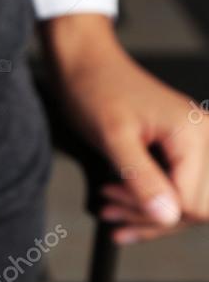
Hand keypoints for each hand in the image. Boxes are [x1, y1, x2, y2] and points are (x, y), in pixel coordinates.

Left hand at [42, 15, 208, 244]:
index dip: (152, 214)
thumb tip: (166, 215)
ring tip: (109, 210)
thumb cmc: (96, 90)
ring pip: (185, 201)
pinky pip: (175, 185)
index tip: (113, 205)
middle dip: (150, 217)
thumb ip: (142, 178)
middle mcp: (202, 136)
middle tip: (110, 211)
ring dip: (146, 212)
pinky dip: (147, 199)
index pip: (192, 202)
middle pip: (194, 206)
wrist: (85, 64)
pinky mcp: (179, 145)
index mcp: (193, 133)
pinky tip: (119, 203)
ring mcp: (193, 141)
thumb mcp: (113, 138)